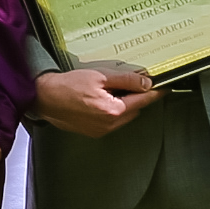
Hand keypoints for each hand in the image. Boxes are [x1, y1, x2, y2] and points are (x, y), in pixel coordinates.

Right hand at [35, 63, 159, 138]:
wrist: (45, 98)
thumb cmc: (68, 85)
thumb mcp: (100, 76)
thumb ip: (126, 80)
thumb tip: (146, 83)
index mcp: (113, 110)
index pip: (142, 100)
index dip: (155, 92)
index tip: (164, 87)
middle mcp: (109, 124)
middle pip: (134, 109)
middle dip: (136, 96)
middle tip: (132, 82)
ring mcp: (102, 131)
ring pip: (124, 116)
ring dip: (124, 104)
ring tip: (111, 90)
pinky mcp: (94, 132)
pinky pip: (112, 122)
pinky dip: (113, 111)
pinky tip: (102, 99)